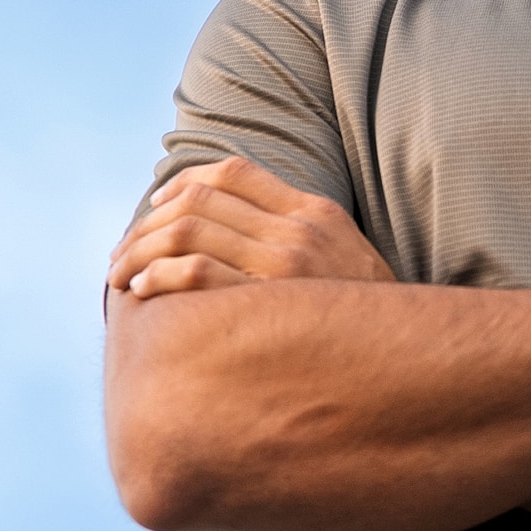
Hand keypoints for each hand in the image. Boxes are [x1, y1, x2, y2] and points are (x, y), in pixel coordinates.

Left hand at [108, 157, 393, 298]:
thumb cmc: (366, 319)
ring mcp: (286, 265)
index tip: (156, 208)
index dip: (182, 185)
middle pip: (199, 201)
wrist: (409, 358)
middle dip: (147, 225)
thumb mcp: (345, 258)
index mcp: (315, 211)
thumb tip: (236, 234)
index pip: (232, 172)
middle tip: (121, 253)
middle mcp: (298, 230)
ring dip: (141, 251)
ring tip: (120, 276)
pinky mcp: (271, 304)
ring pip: (189, 232)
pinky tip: (143, 292)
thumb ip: (300, 236)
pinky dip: (160, 277)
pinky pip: (197, 275)